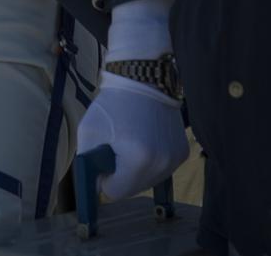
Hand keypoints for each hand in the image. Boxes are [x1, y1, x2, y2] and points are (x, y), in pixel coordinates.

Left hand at [77, 73, 188, 199]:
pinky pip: (161, 169)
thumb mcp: (89, 130)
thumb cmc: (113, 103)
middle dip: (122, 174)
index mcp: (137, 159)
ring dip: (137, 168)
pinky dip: (152, 160)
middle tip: (118, 146)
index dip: (106, 177)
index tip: (105, 158)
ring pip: (148, 180)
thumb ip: (87, 163)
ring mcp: (174, 158)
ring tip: (133, 139)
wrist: (143, 78)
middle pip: (133, 189)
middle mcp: (161, 163)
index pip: (116, 192)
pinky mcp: (183, 152)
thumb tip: (96, 186)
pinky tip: (148, 138)